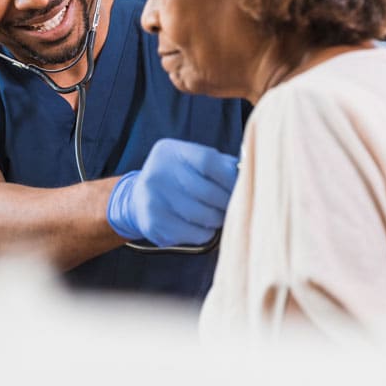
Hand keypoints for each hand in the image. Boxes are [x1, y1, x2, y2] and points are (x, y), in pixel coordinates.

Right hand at [107, 139, 238, 246]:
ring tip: (218, 217)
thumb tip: (248, 172)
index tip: (241, 187)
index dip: (230, 177)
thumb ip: (219, 164)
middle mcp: (158, 172)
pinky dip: (205, 233)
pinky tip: (203, 228)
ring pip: (203, 216)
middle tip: (234, 207)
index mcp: (171, 152)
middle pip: (207, 191)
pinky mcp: (153, 222)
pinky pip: (193, 233)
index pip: (208, 161)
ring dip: (218, 220)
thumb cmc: (177, 179)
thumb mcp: (190, 161)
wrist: (137, 199)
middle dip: (227, 202)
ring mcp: (153, 198)